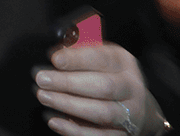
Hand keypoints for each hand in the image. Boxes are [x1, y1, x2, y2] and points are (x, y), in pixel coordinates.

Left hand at [34, 44, 153, 134]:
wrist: (136, 106)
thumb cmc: (109, 75)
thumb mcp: (99, 57)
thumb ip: (78, 52)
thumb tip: (54, 54)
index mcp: (123, 63)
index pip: (102, 58)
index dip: (78, 59)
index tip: (55, 59)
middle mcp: (131, 88)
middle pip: (103, 86)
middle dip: (69, 83)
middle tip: (42, 79)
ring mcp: (130, 113)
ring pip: (102, 112)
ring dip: (69, 105)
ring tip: (44, 97)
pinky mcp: (123, 134)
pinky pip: (99, 135)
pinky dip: (75, 130)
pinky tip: (54, 121)